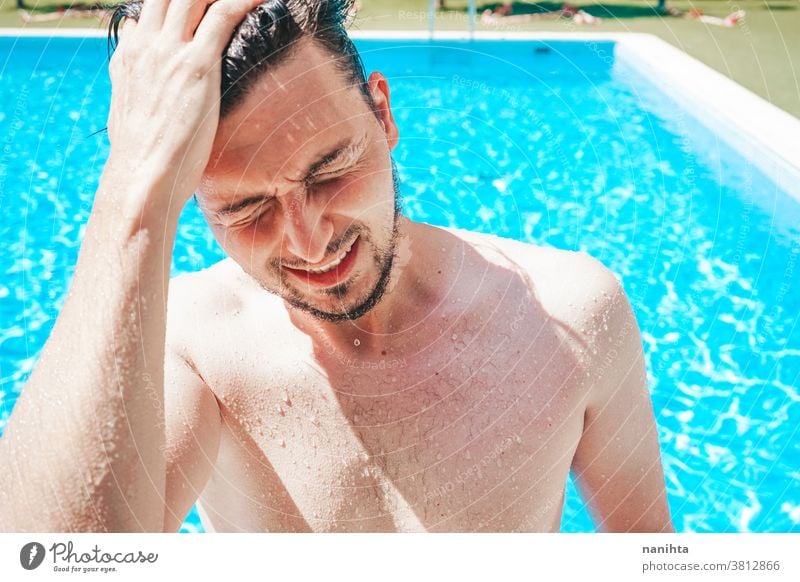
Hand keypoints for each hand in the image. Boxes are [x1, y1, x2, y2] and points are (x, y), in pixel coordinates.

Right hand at [106, 0, 261, 206]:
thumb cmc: (141, 156)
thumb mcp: (128, 107)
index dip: (176, 2)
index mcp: (131, 54)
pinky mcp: (196, 64)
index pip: (152, 6)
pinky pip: (223, 14)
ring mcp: (169, 51)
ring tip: (252, 0)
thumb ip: (132, 76)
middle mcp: (146, 44)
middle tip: (223, 4)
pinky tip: (263, 0)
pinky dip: (245, 1)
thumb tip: (137, 49)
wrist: (140, 177)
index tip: (202, 6)